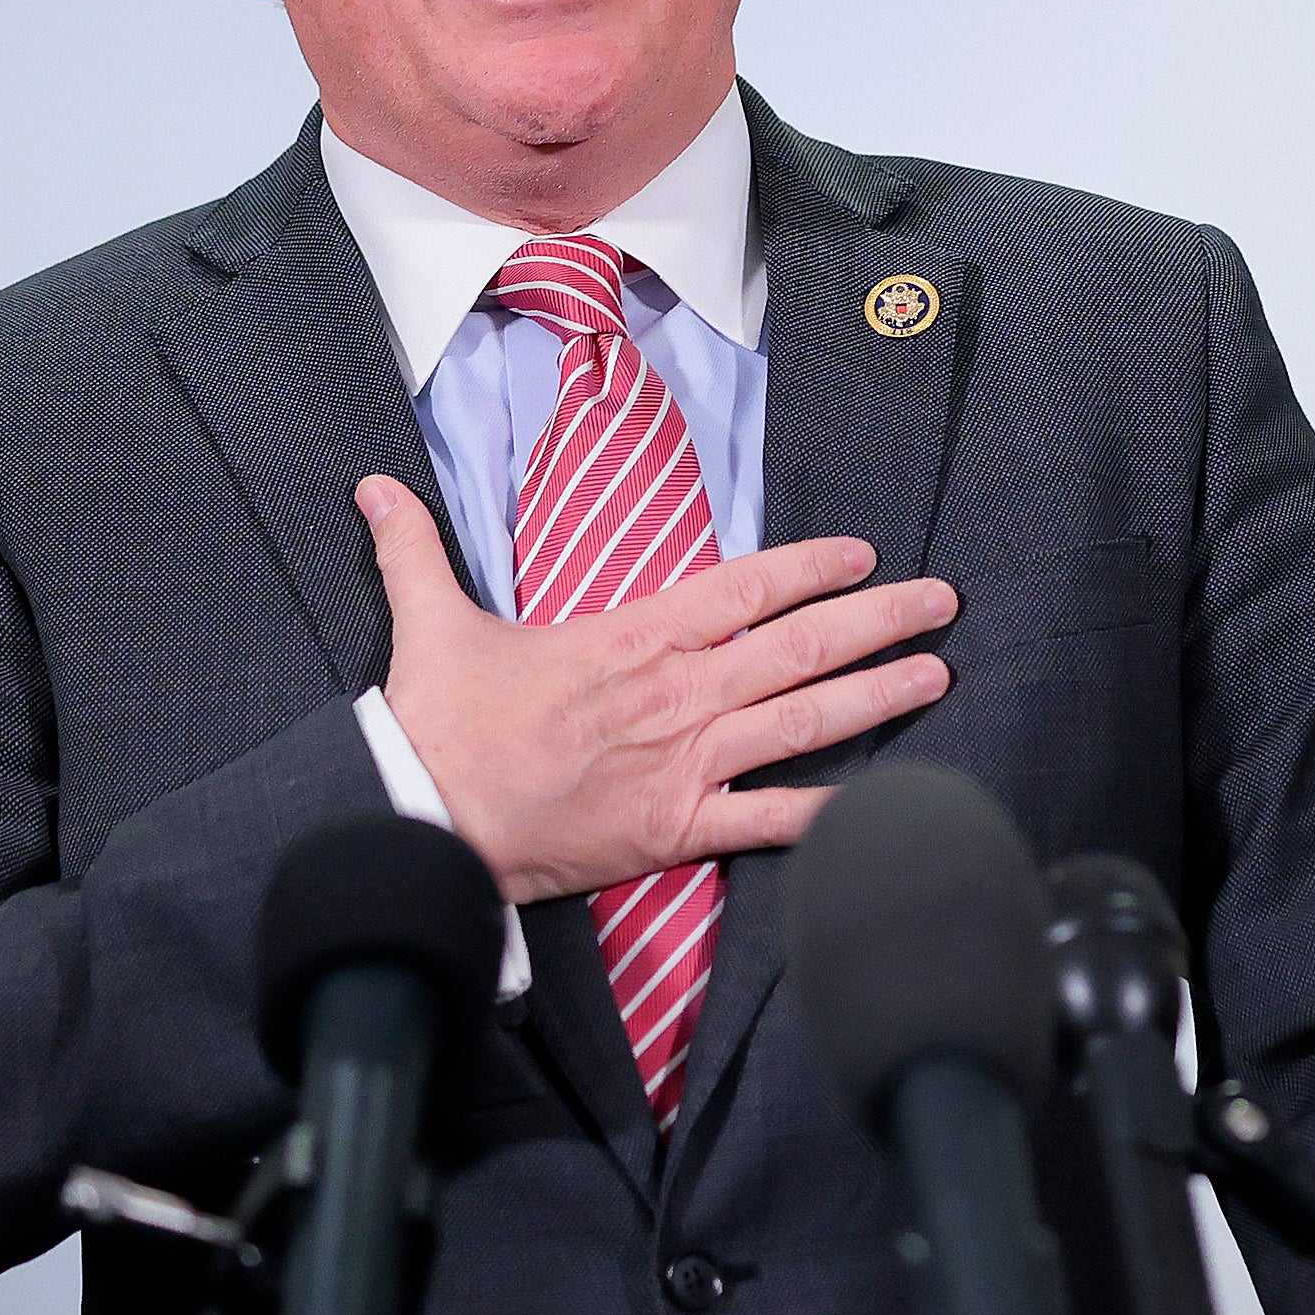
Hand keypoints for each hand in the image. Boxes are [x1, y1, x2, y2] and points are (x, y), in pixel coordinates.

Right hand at [357, 475, 955, 905]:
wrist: (426, 814)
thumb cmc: (438, 723)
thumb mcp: (431, 619)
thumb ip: (416, 547)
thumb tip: (375, 487)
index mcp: (630, 637)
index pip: (743, 588)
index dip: (810, 567)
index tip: (860, 554)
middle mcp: (675, 694)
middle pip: (799, 646)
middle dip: (879, 619)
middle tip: (940, 602)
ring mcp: (684, 762)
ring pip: (805, 721)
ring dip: (878, 696)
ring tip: (936, 675)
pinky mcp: (676, 827)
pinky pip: (770, 820)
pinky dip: (829, 815)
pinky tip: (883, 807)